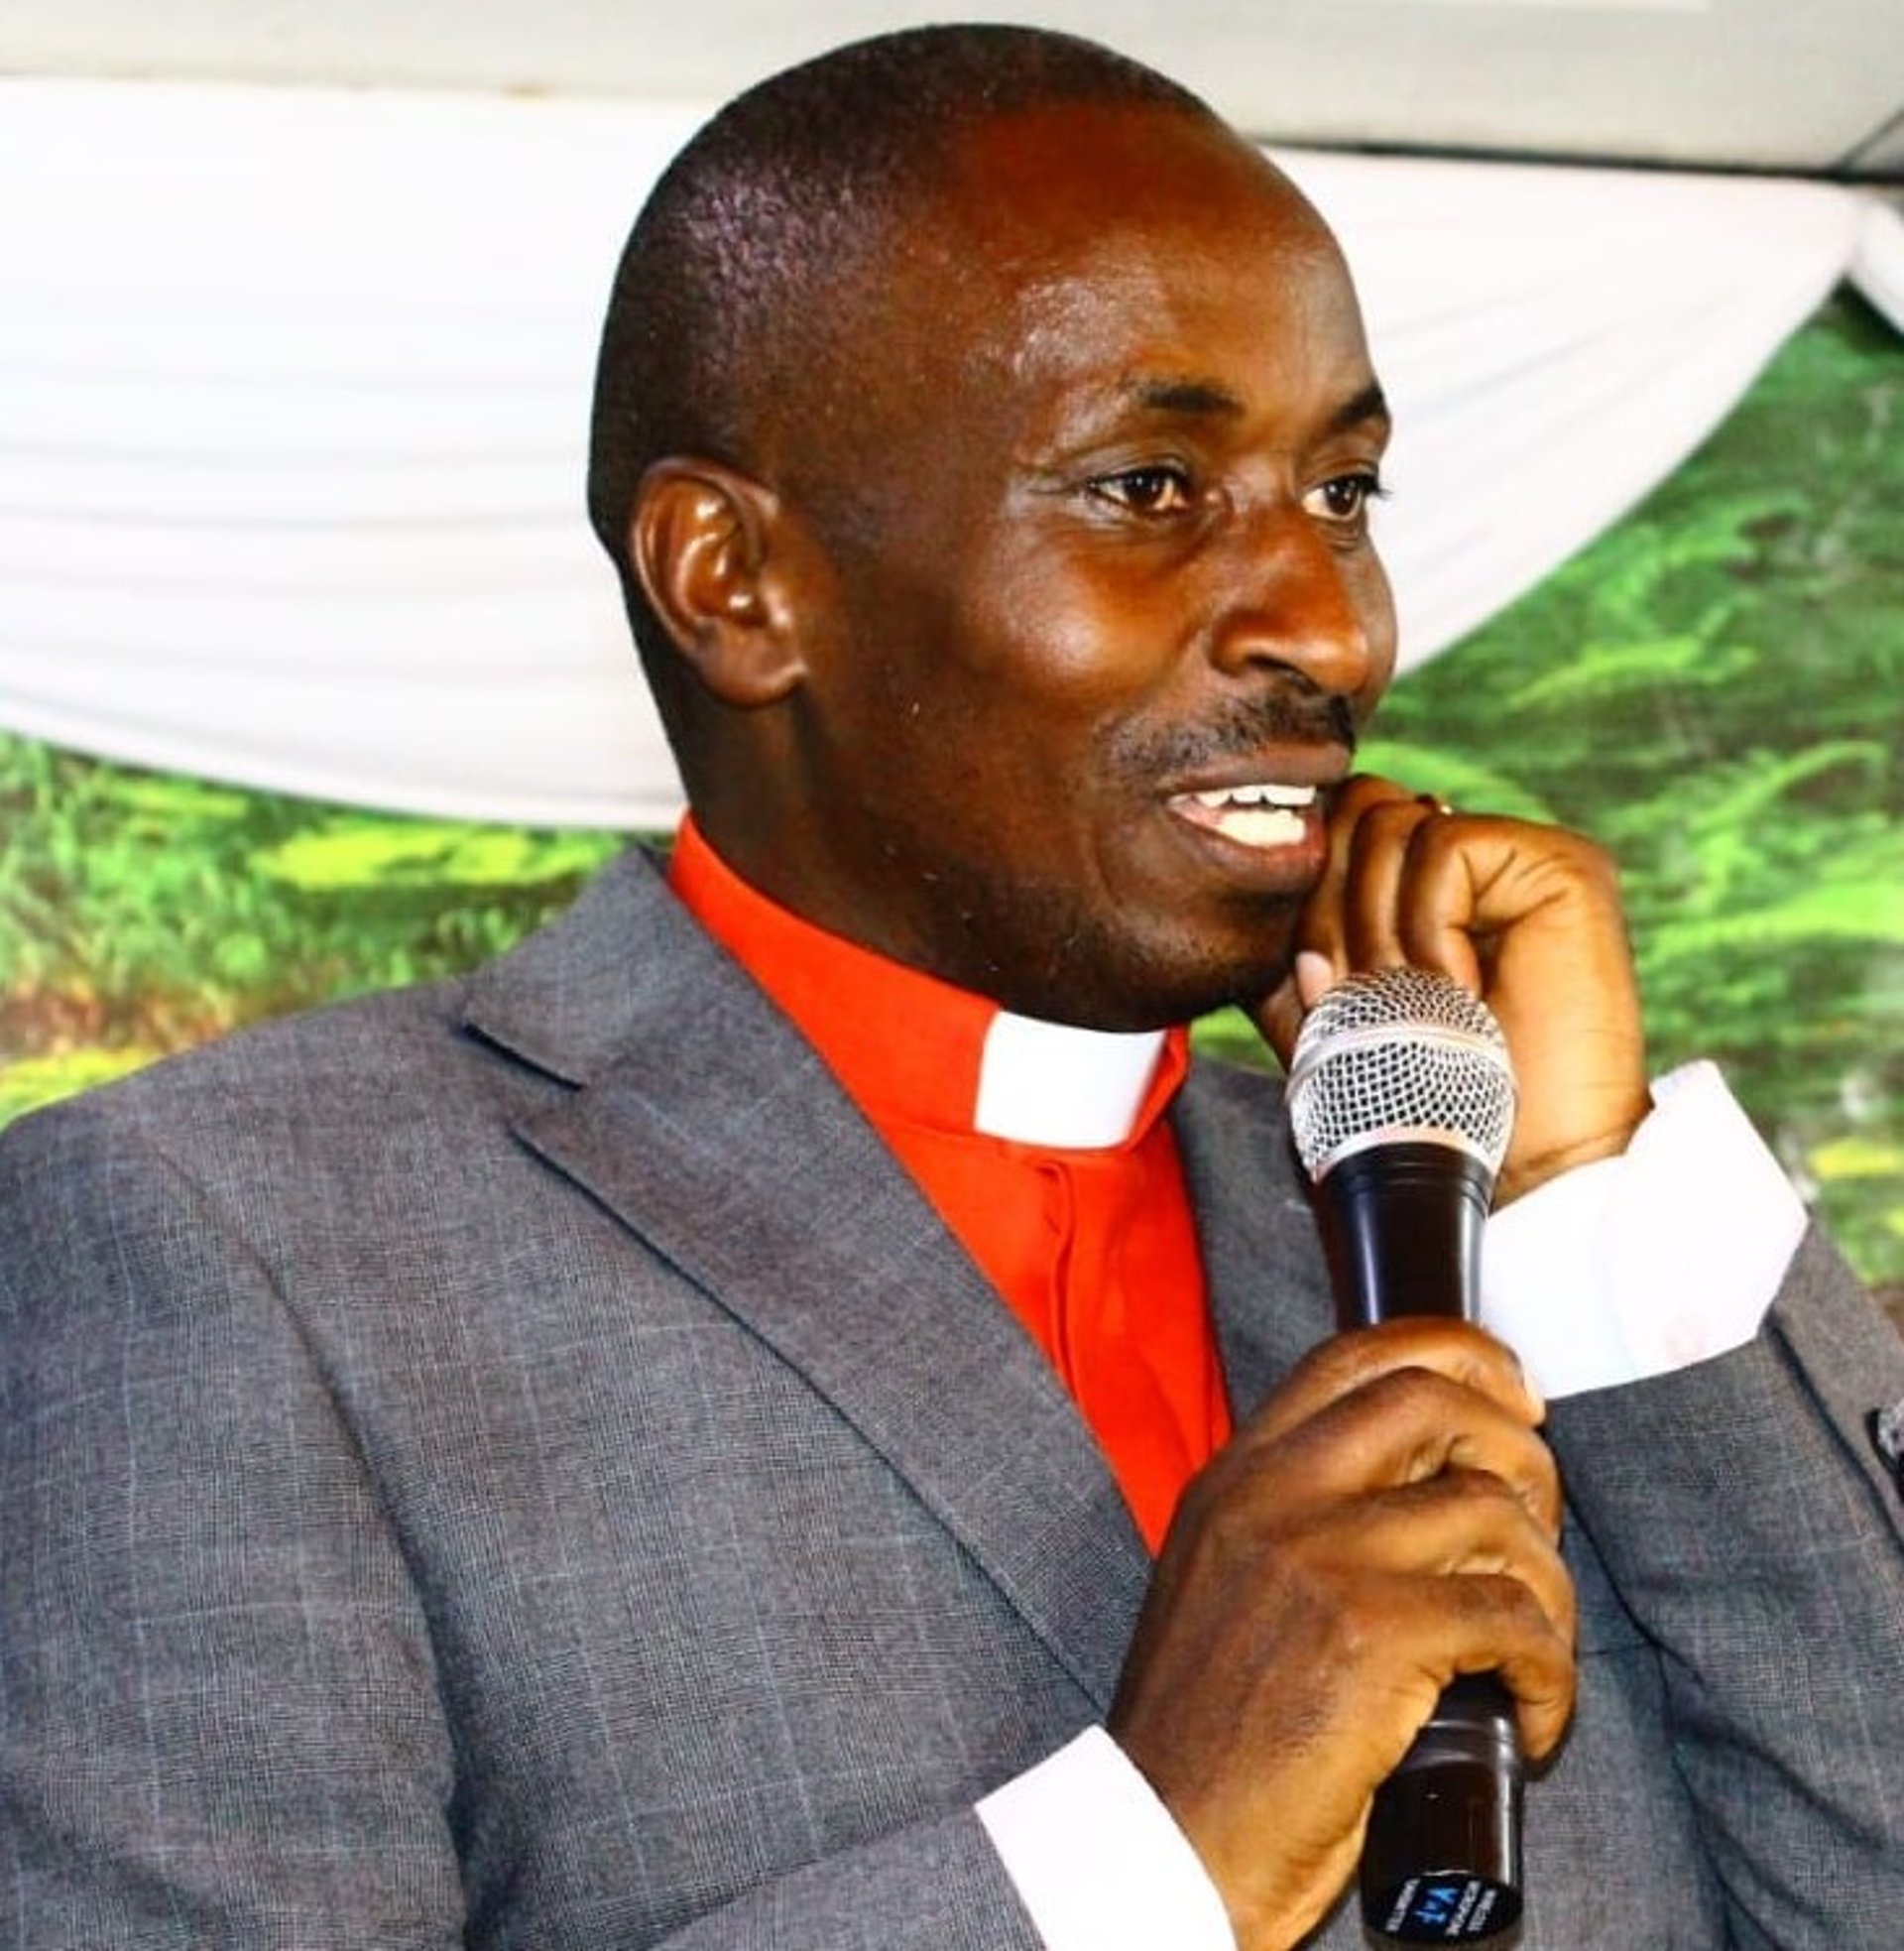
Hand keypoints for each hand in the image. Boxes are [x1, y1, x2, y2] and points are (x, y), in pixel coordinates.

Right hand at [1109, 1320, 1574, 1950]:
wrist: (1165, 1839)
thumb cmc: (1210, 1733)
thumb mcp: (1223, 1579)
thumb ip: (1296, 1514)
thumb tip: (1432, 1478)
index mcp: (1237, 1476)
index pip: (1358, 1354)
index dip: (1458, 1353)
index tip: (1514, 1395)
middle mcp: (1272, 1495)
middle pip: (1437, 1402)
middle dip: (1521, 1453)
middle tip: (1537, 1525)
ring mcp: (1319, 1557)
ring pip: (1493, 1513)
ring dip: (1547, 1586)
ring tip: (1534, 1650)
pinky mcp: (1369, 1636)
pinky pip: (1514, 1619)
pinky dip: (1553, 1674)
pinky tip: (1534, 1718)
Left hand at [1257, 774, 1651, 1201]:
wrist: (1503, 1166)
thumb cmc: (1414, 1099)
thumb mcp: (1320, 1011)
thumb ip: (1289, 940)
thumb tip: (1262, 858)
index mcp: (1417, 883)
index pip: (1333, 826)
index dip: (1306, 899)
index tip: (1320, 988)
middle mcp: (1472, 857)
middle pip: (1356, 806)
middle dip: (1333, 908)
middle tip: (1364, 993)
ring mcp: (1521, 856)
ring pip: (1391, 822)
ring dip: (1379, 927)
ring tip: (1415, 1000)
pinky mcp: (1563, 864)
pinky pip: (1444, 843)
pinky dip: (1428, 926)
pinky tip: (1460, 990)